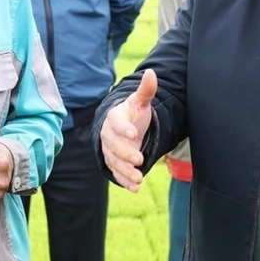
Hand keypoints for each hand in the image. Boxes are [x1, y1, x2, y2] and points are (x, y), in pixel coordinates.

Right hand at [99, 69, 157, 191]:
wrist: (124, 127)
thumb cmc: (133, 113)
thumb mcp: (140, 101)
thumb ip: (146, 90)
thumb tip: (151, 72)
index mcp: (115, 117)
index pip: (117, 123)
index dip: (124, 129)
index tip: (134, 134)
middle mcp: (109, 135)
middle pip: (114, 145)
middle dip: (126, 154)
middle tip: (139, 160)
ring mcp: (110, 150)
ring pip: (114, 161)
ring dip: (125, 171)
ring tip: (138, 178)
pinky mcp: (113, 162)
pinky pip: (116, 172)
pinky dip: (124, 181)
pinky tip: (135, 188)